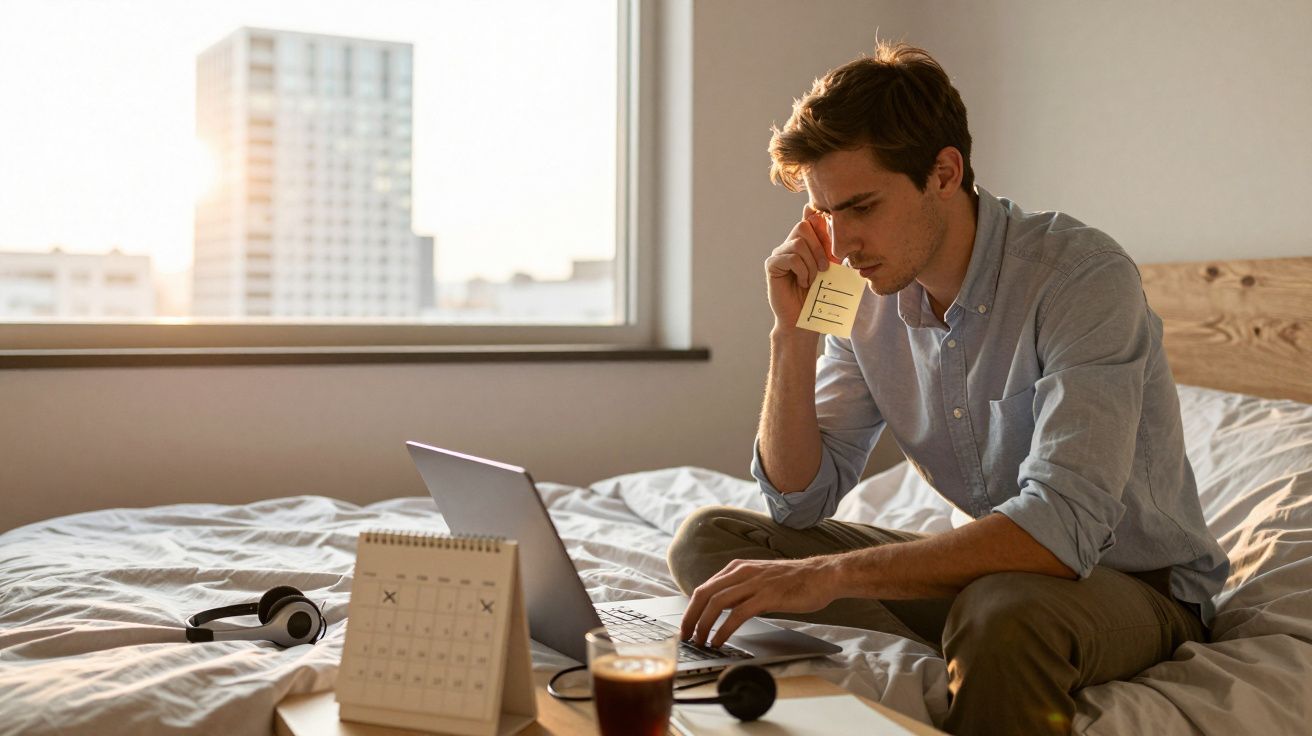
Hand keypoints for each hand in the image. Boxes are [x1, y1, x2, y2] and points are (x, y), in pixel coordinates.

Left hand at [679, 556, 840, 647]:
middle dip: (690, 618)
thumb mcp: (760, 578)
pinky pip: (737, 614)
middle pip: (704, 594)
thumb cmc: (794, 580)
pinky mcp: (767, 596)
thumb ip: (741, 589)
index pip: (704, 588)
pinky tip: (719, 640)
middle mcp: (741, 572)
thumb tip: (722, 607)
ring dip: (704, 625)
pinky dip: (724, 629)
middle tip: (686, 636)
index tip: (686, 626)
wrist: (822, 575)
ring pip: (717, 603)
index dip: (691, 609)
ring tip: (700, 641)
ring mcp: (754, 583)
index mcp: (737, 568)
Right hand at [764, 204, 834, 329]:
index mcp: (803, 243)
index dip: (819, 223)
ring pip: (798, 243)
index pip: (808, 220)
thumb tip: (818, 215)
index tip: (828, 242)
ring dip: (811, 263)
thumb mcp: (829, 266)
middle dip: (819, 248)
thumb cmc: (819, 294)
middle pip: (803, 227)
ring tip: (812, 279)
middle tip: (824, 268)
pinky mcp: (772, 265)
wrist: (806, 318)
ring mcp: (779, 254)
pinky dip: (802, 271)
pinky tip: (802, 282)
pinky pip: (791, 258)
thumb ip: (826, 244)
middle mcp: (788, 245)